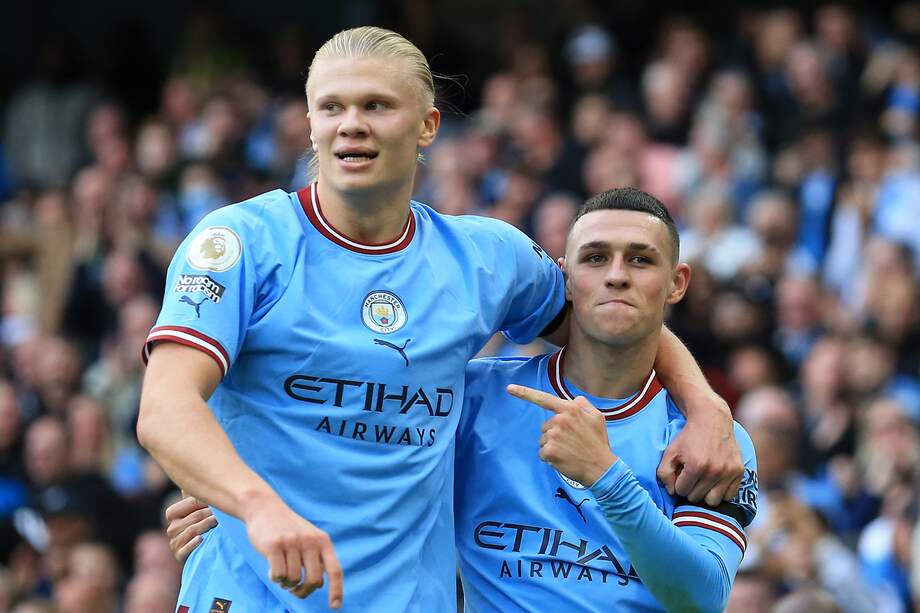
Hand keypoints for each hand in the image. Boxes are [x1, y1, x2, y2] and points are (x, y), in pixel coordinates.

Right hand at [165, 494, 216, 561]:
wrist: (217, 541)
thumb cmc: (211, 516)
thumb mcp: (204, 503)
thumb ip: (196, 492)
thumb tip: (193, 470)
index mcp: (175, 515)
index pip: (174, 510)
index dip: (192, 506)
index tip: (210, 503)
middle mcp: (172, 529)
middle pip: (182, 521)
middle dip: (202, 516)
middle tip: (218, 514)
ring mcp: (175, 543)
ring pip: (186, 533)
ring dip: (202, 527)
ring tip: (215, 523)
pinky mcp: (180, 556)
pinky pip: (182, 551)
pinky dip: (192, 544)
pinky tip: (202, 539)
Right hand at [242, 492, 342, 607]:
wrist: (265, 508)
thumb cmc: (287, 529)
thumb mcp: (309, 538)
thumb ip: (317, 558)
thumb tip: (318, 584)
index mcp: (323, 541)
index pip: (335, 570)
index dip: (336, 590)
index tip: (335, 606)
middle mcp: (310, 541)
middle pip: (314, 581)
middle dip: (303, 591)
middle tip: (294, 589)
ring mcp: (292, 542)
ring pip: (294, 580)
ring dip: (286, 583)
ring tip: (281, 572)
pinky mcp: (274, 545)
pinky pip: (278, 576)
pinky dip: (275, 578)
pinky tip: (271, 569)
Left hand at [507, 384, 616, 486]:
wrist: (601, 468)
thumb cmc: (598, 442)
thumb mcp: (597, 417)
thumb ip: (583, 404)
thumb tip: (571, 400)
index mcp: (570, 409)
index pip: (543, 398)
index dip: (524, 393)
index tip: (509, 388)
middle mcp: (559, 420)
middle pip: (546, 426)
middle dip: (555, 433)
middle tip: (572, 442)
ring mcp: (553, 436)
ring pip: (543, 440)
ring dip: (553, 446)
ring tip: (569, 451)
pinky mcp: (549, 451)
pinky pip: (542, 453)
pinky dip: (550, 458)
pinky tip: (564, 459)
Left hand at [657, 395, 741, 505]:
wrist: (712, 419)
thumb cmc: (688, 436)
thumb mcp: (670, 451)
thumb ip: (664, 474)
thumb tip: (672, 492)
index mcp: (696, 466)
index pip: (681, 491)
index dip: (678, 483)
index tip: (681, 473)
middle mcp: (714, 470)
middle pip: (696, 497)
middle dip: (690, 488)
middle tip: (691, 475)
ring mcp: (728, 471)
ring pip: (713, 501)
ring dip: (705, 493)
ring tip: (702, 480)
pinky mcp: (739, 471)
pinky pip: (729, 496)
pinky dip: (721, 491)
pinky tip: (715, 480)